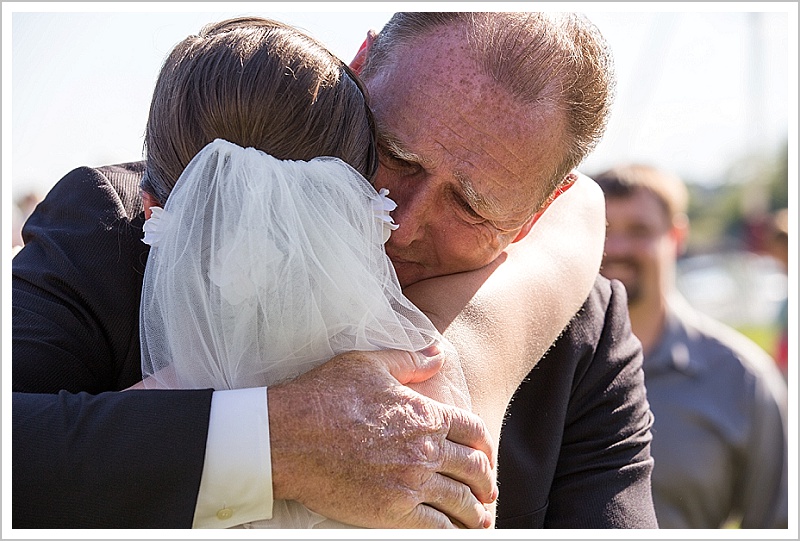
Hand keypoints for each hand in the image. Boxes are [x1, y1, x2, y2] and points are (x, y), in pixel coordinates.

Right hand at [268, 349, 496, 528]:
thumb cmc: (325, 395)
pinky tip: (457, 534)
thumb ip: (410, 361)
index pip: (472, 430)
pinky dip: (453, 532)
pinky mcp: (393, 512)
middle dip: (485, 480)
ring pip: (460, 501)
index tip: (485, 454)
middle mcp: (425, 449)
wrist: (288, 437)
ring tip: (480, 517)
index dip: (484, 444)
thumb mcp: (369, 364)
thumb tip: (438, 353)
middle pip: (473, 467)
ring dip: (476, 511)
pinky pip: (437, 528)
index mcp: (425, 414)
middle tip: (488, 490)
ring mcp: (411, 482)